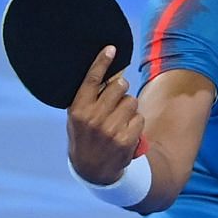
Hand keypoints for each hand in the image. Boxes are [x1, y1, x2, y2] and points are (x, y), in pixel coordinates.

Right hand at [66, 46, 145, 183]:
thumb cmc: (86, 136)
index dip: (102, 62)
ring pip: (132, 101)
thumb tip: (113, 74)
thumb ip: (90, 98)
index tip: (111, 48)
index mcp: (78, 109)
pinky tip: (126, 131)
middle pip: (119, 86)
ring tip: (119, 120)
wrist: (92, 169)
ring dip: (129, 108)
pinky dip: (136, 123)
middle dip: (121, 89)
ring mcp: (109, 129)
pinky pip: (139, 118)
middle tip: (116, 99)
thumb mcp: (78, 117)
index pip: (91, 80)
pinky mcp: (125, 139)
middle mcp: (93, 118)